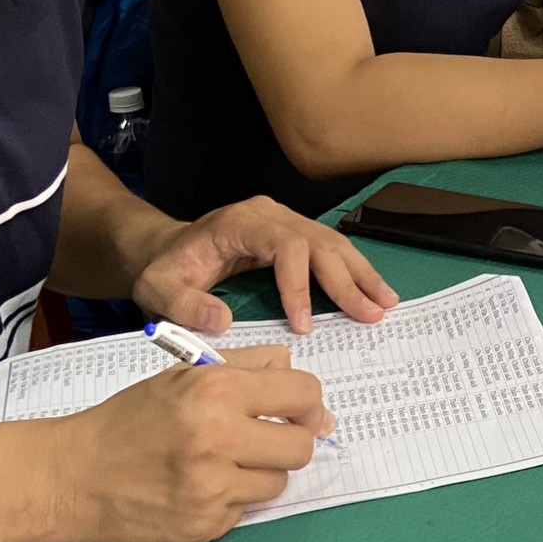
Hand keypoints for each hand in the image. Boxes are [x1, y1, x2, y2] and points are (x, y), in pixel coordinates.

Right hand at [41, 347, 333, 541]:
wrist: (69, 477)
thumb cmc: (128, 420)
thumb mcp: (183, 376)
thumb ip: (248, 368)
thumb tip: (308, 393)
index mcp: (214, 392)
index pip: (303, 394)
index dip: (307, 403)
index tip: (298, 411)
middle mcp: (217, 440)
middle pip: (301, 447)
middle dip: (287, 442)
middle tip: (259, 440)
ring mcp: (211, 491)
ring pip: (276, 484)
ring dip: (256, 474)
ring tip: (216, 465)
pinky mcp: (202, 529)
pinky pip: (242, 513)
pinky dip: (226, 502)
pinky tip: (192, 490)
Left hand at [132, 195, 397, 335]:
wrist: (166, 249)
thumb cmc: (164, 270)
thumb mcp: (157, 289)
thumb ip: (183, 305)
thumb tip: (222, 321)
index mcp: (240, 224)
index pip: (284, 247)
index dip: (299, 285)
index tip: (304, 325)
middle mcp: (270, 216)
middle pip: (319, 242)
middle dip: (346, 281)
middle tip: (371, 315)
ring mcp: (285, 222)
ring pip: (332, 243)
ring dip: (360, 274)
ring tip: (385, 304)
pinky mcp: (293, 234)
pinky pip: (330, 249)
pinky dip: (353, 270)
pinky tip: (372, 291)